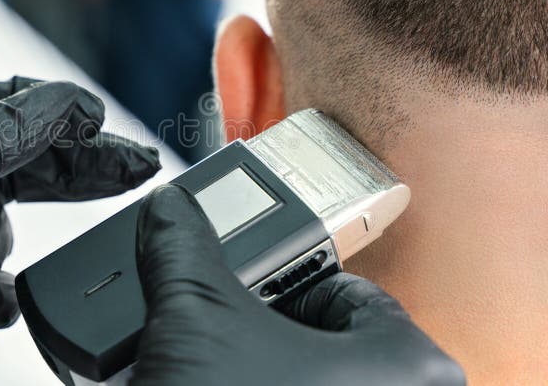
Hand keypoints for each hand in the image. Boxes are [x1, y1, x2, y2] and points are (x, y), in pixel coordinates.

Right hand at [131, 185, 465, 385]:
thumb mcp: (197, 317)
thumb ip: (184, 250)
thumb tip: (170, 211)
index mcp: (408, 366)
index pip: (343, 288)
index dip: (282, 278)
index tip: (247, 284)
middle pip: (326, 338)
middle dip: (265, 332)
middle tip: (225, 332)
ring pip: (311, 382)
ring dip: (257, 368)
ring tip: (216, 366)